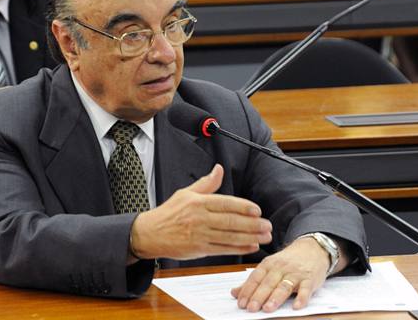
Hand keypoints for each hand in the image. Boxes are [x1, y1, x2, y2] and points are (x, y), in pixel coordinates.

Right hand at [130, 164, 271, 259]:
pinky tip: (251, 246)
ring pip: (229, 236)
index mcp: (198, 202)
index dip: (244, 207)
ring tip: (264, 236)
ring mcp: (199, 235)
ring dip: (250, 237)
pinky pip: (223, 249)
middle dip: (252, 224)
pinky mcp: (198, 249)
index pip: (225, 203)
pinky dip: (238, 248)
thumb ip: (206, 183)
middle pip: (231, 221)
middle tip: (267, 226)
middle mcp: (199, 218)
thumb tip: (219, 169)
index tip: (258, 211)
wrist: (149, 234)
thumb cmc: (168, 213)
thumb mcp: (186, 193)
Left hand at [231, 237, 330, 312]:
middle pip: (268, 283)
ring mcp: (295, 273)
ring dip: (276, 298)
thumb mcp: (269, 266)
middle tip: (251, 308)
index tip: (240, 303)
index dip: (247, 290)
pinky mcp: (310, 279)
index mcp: (268, 264)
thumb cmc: (287, 261)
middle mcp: (280, 268)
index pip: (255, 278)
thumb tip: (234, 293)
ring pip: (284, 286)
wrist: (312, 249)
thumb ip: (253, 281)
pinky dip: (302, 298)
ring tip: (268, 308)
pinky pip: (306, 289)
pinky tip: (296, 306)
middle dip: (259, 296)